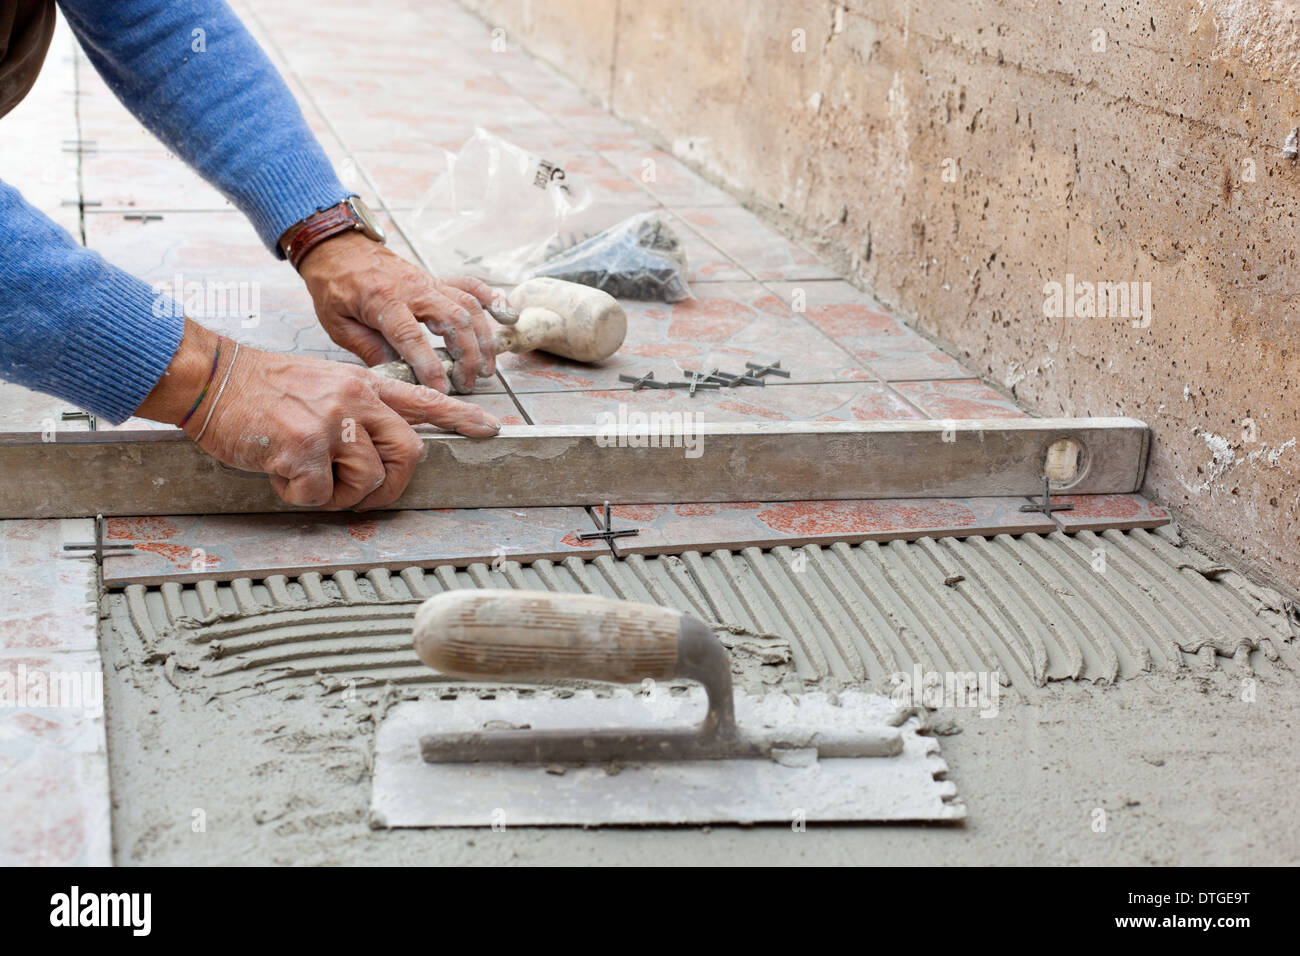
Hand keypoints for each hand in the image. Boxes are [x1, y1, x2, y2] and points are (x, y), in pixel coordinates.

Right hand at [137, 320, 500, 509]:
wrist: (212, 378)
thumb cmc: (263, 389)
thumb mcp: (324, 383)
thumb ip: (357, 410)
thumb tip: (379, 452)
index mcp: (363, 384)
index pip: (424, 399)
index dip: (460, 418)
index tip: (491, 431)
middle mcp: (355, 399)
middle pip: (409, 453)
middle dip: (392, 486)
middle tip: (363, 495)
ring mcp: (330, 421)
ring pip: (368, 480)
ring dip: (341, 496)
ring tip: (309, 479)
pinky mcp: (302, 446)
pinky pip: (320, 495)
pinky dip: (301, 496)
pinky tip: (280, 473)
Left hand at [297, 231, 511, 393]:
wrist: (338, 247)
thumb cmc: (334, 286)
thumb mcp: (338, 324)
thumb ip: (370, 348)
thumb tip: (399, 374)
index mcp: (383, 299)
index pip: (412, 337)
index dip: (429, 365)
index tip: (440, 389)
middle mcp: (413, 288)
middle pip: (454, 321)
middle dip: (467, 356)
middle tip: (466, 384)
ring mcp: (429, 282)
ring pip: (469, 307)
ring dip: (483, 340)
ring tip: (485, 370)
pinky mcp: (437, 279)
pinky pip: (472, 286)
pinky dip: (494, 300)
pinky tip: (508, 318)